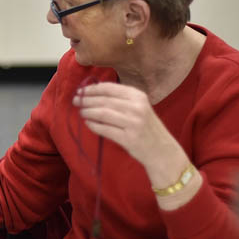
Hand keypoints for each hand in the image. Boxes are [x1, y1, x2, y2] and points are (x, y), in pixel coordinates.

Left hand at [73, 83, 197, 205]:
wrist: (162, 151)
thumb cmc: (146, 128)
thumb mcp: (138, 108)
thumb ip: (120, 100)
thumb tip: (92, 93)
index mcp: (139, 96)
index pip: (110, 88)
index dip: (92, 89)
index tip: (81, 91)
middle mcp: (137, 107)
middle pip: (104, 100)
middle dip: (87, 100)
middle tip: (76, 101)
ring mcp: (134, 123)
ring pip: (103, 113)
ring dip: (88, 112)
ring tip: (81, 112)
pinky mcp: (129, 138)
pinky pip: (105, 129)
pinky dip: (94, 125)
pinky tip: (88, 124)